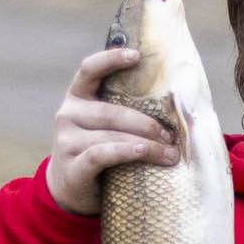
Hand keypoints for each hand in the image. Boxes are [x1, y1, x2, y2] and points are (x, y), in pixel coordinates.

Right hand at [44, 45, 181, 215]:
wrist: (71, 188)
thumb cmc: (100, 150)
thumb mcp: (107, 127)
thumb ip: (126, 111)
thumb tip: (177, 102)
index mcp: (78, 97)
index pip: (89, 70)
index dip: (110, 59)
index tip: (136, 55)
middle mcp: (67, 115)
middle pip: (110, 112)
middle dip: (145, 123)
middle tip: (171, 136)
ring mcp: (66, 141)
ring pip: (110, 136)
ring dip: (145, 144)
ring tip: (169, 154)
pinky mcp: (71, 167)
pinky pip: (100, 155)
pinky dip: (124, 152)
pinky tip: (142, 152)